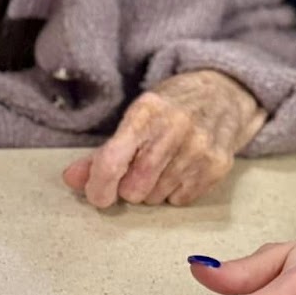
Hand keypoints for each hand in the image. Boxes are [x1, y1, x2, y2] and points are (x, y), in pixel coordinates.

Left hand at [61, 69, 264, 208]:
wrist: (225, 94)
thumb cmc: (172, 106)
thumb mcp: (136, 117)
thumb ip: (101, 152)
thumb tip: (71, 180)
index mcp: (146, 111)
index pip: (113, 161)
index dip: (99, 185)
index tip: (97, 194)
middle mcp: (175, 128)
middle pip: (134, 188)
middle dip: (129, 186)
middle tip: (137, 169)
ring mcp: (200, 148)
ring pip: (156, 198)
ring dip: (152, 189)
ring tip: (163, 164)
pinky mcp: (218, 166)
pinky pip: (180, 200)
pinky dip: (174, 191)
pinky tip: (182, 168)